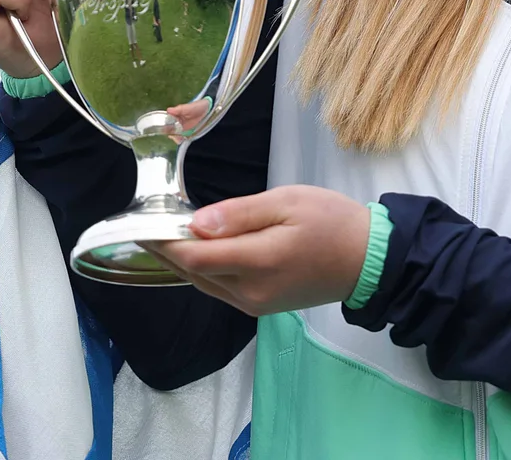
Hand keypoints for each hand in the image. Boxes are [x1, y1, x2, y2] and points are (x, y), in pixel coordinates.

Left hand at [147, 186, 372, 316]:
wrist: (369, 260)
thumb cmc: (331, 221)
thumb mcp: (287, 202)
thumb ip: (239, 214)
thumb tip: (196, 225)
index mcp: (258, 262)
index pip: (195, 257)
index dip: (164, 241)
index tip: (140, 222)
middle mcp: (250, 292)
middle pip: (193, 274)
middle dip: (165, 251)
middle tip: (141, 226)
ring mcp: (255, 304)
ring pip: (204, 284)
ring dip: (181, 262)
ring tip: (160, 236)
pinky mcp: (261, 307)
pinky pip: (219, 289)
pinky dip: (202, 271)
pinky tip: (195, 252)